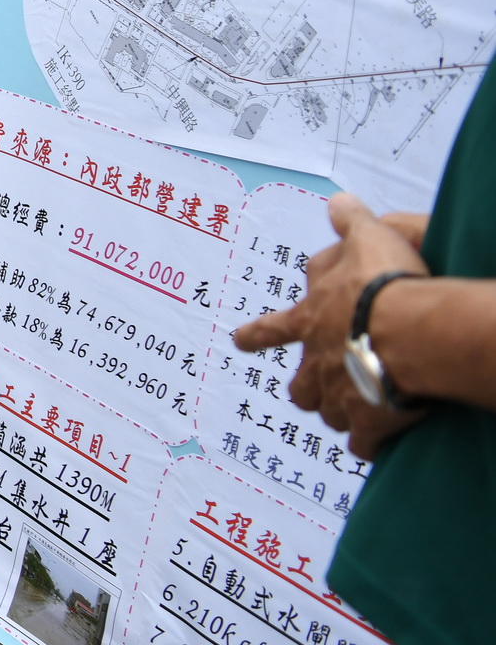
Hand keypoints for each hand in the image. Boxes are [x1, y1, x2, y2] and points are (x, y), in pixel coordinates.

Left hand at [233, 192, 430, 458]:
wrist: (406, 330)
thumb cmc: (382, 283)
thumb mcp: (365, 239)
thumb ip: (350, 222)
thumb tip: (338, 202)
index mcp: (307, 322)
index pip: (270, 329)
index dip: (255, 335)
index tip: (237, 340)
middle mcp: (316, 363)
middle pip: (300, 385)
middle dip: (305, 388)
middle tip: (311, 391)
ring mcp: (339, 395)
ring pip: (328, 413)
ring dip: (338, 413)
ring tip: (354, 413)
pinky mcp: (369, 422)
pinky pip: (364, 442)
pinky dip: (369, 442)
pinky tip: (378, 442)